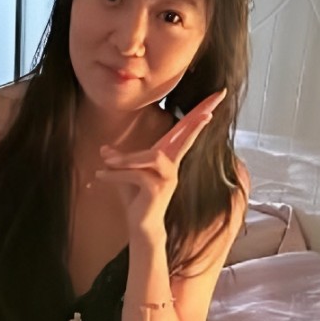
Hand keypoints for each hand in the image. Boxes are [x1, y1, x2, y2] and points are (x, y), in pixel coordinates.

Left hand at [94, 88, 226, 237]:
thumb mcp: (125, 173)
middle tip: (213, 109)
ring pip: (151, 157)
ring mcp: (168, 177)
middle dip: (198, 121)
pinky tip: (100, 176)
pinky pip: (137, 175)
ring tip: (105, 160)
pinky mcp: (158, 189)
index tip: (219, 95)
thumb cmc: (136, 197)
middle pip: (186, 137)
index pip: (184, 131)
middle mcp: (172, 165)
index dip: (200, 113)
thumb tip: (104, 149)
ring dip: (126, 159)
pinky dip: (116, 174)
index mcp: (167, 157)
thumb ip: (118, 159)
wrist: (139, 225)